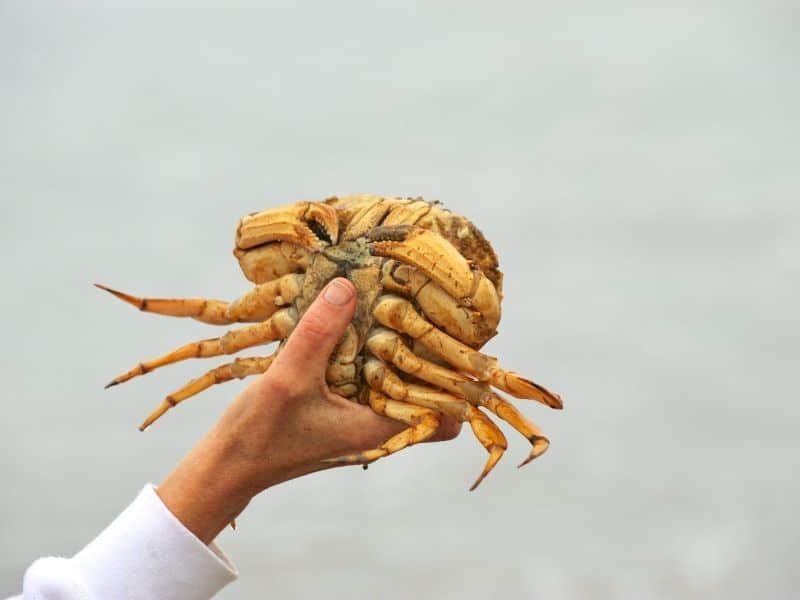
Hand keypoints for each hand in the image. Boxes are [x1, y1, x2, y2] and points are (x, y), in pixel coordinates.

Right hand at [157, 278, 460, 543]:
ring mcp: (360, 415)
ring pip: (398, 380)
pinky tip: (352, 321)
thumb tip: (348, 286)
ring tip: (395, 304)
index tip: (453, 335)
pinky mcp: (342, 405)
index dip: (457, 377)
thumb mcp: (288, 379)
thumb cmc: (259, 436)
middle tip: (427, 308)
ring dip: (397, 348)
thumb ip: (318, 334)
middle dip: (430, 352)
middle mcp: (378, 424)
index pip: (446, 410)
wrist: (227, 465)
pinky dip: (367, 351)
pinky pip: (369, 376)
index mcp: (380, 427)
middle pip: (427, 390)